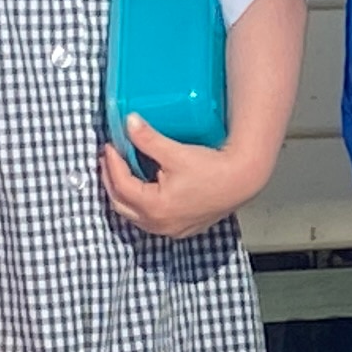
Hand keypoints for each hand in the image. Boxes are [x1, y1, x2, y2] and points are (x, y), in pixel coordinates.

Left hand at [102, 120, 268, 243]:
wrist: (242, 180)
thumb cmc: (213, 169)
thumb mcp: (175, 152)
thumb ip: (148, 138)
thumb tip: (128, 122)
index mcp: (154, 206)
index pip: (120, 184)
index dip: (112, 163)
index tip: (110, 146)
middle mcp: (159, 223)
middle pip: (121, 204)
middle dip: (111, 180)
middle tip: (109, 159)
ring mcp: (170, 229)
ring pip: (134, 215)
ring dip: (124, 195)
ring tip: (121, 173)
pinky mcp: (180, 229)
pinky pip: (150, 220)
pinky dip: (140, 205)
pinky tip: (143, 190)